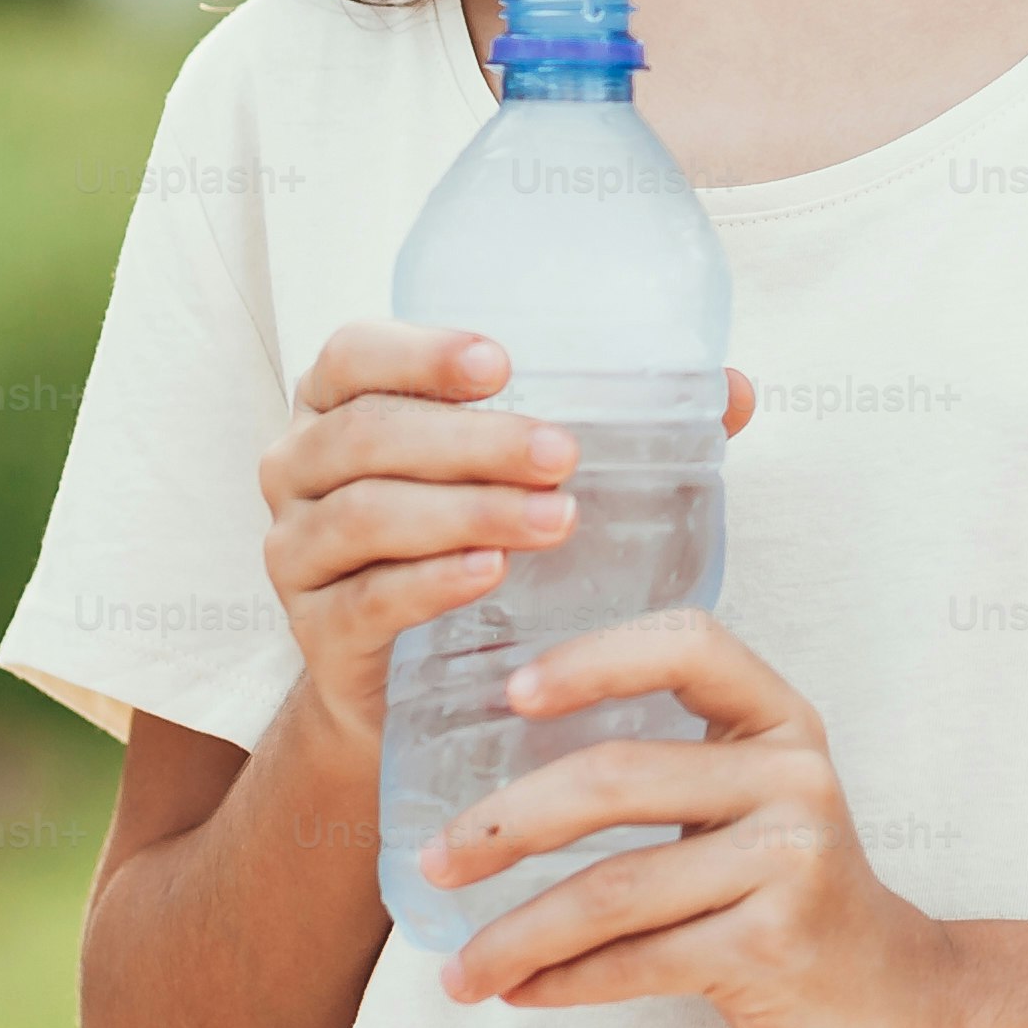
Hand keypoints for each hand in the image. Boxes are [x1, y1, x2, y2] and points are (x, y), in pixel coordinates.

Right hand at [256, 335, 755, 758]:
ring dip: (466, 511)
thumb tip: (733, 390)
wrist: (411, 678)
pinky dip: (430, 584)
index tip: (502, 363)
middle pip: (367, 435)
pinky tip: (492, 576)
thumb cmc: (478, 537)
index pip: (352, 352)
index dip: (418, 350)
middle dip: (471, 441)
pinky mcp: (312, 631)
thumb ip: (625, 426)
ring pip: (364, 514)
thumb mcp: (527, 472)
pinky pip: (364, 600)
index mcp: (339, 401)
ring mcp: (293, 551)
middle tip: (565, 453)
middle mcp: (297, 465)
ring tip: (555, 519)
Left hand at [423, 608, 959, 1027]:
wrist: (894, 1011)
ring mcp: (793, 860)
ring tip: (458, 971)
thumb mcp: (749, 810)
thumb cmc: (786, 902)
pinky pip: (639, 960)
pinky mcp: (778, 945)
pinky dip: (564, 983)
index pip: (688, 644)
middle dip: (505, 825)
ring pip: (614, 888)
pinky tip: (520, 994)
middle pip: (618, 778)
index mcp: (782, 720)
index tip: (508, 695)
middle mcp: (795, 775)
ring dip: (518, 933)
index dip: (594, 658)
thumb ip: (669, 770)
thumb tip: (496, 775)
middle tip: (433, 862)